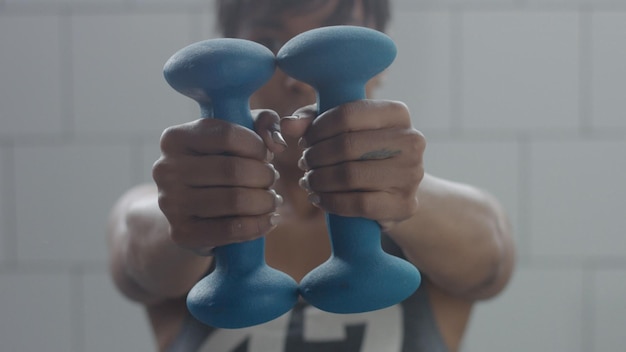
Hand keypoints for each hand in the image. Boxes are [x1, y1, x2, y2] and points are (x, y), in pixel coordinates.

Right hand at [152, 110, 286, 253]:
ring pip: (235, 200)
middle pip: (233, 170)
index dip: (256, 146)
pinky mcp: (181, 232)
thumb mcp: (238, 136)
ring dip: (265, 201)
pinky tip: (268, 220)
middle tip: (272, 179)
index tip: (266, 155)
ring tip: (272, 199)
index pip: (227, 135)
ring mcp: (170, 202)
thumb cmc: (219, 164)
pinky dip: (258, 225)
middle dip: (264, 176)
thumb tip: (276, 143)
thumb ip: (263, 123)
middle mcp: (165, 169)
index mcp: (175, 138)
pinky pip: (231, 229)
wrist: (189, 211)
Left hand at [281, 100, 425, 231]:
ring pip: (350, 175)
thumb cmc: (362, 152)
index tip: (305, 141)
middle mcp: (412, 140)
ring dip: (319, 180)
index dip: (318, 129)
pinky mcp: (404, 205)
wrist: (394, 191)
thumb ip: (311, 120)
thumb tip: (287, 125)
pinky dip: (331, 202)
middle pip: (346, 145)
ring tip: (309, 181)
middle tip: (304, 164)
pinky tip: (319, 198)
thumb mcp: (340, 129)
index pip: (348, 114)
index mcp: (397, 113)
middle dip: (316, 156)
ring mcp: (411, 174)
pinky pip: (359, 204)